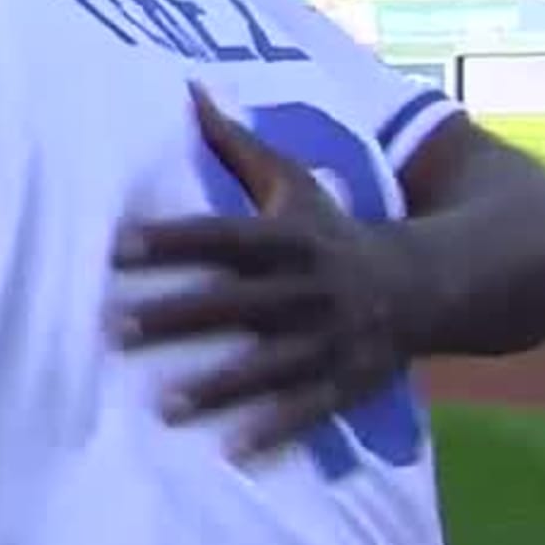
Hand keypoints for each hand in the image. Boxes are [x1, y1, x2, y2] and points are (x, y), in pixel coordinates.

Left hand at [113, 88, 444, 457]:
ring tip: (161, 408)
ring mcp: (332, 338)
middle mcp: (310, 288)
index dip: (172, 241)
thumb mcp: (297, 186)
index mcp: (291, 238)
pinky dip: (274, 432)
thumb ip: (239, 148)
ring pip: (270, 364)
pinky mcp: (350, 380)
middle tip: (113, 330)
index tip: (116, 250)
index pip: (223, 238)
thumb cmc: (336, 233)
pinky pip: (309, 410)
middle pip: (237, 302)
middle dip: (177, 316)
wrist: (431, 283)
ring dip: (219, 386)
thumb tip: (190, 91)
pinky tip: (229, 453)